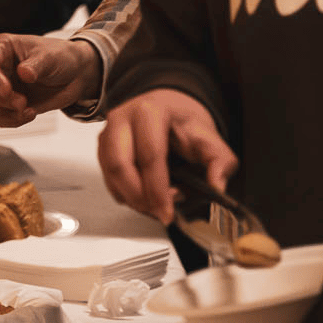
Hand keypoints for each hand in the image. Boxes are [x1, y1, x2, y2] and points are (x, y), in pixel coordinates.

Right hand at [0, 36, 103, 126]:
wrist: (76, 74)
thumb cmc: (61, 57)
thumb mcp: (51, 57)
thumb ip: (36, 65)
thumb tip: (23, 74)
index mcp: (2, 47)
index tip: (6, 91)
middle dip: (1, 100)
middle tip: (23, 103)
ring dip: (2, 113)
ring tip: (26, 111)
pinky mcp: (6, 104)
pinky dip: (11, 121)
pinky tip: (30, 113)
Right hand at [98, 88, 237, 224]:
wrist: (168, 109)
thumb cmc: (183, 124)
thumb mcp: (210, 139)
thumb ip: (220, 162)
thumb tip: (216, 185)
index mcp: (150, 112)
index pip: (150, 155)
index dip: (157, 189)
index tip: (167, 212)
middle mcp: (122, 119)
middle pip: (120, 166)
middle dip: (139, 197)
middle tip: (159, 212)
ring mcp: (108, 134)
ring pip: (111, 176)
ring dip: (132, 198)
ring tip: (155, 205)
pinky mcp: (103, 149)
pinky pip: (108, 180)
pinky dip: (126, 195)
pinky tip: (145, 197)